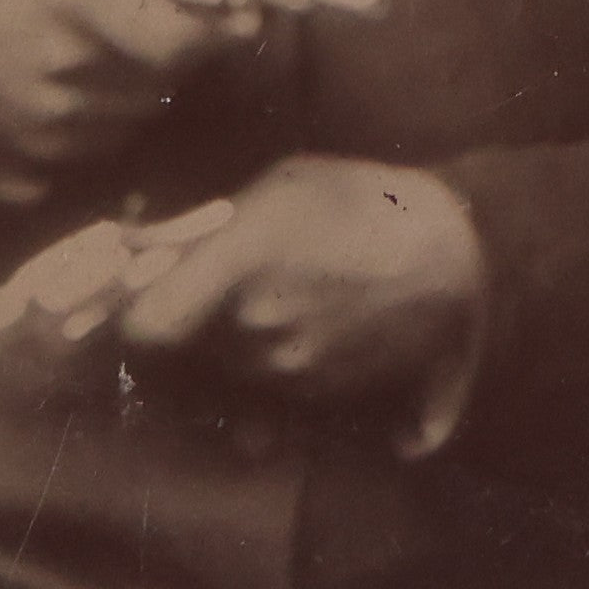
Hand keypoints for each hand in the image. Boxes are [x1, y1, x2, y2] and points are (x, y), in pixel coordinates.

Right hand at [0, 0, 261, 204]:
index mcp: (65, 1)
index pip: (174, 36)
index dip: (219, 32)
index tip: (245, 19)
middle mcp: (62, 69)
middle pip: (167, 78)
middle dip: (182, 53)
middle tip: (167, 26)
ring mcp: (51, 124)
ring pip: (142, 113)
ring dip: (145, 85)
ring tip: (102, 54)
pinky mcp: (40, 163)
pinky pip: (108, 142)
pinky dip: (110, 116)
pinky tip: (75, 89)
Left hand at [120, 156, 486, 398]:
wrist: (460, 254)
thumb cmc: (363, 202)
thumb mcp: (279, 187)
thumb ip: (199, 223)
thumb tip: (128, 243)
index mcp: (240, 269)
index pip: (144, 325)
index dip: (129, 315)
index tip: (138, 294)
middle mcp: (258, 332)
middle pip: (186, 352)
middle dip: (192, 323)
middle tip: (225, 284)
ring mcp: (292, 374)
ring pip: (230, 374)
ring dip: (236, 345)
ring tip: (284, 296)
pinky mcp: (324, 401)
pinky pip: (275, 394)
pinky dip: (281, 368)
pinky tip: (316, 325)